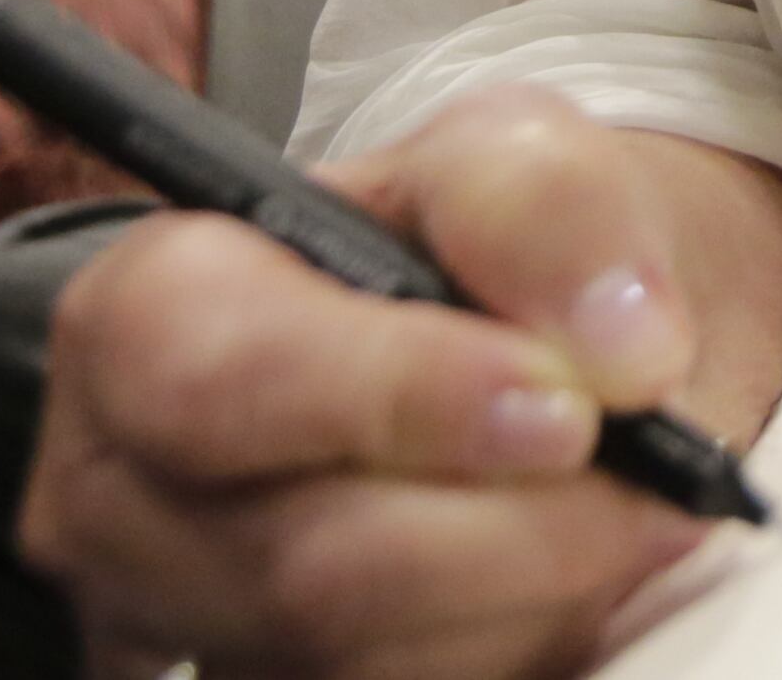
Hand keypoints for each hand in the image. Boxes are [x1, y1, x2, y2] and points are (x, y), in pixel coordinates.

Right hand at [24, 91, 781, 679]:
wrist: (536, 355)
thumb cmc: (480, 247)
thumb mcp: (512, 153)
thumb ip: (547, 204)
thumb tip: (621, 348)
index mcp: (149, 315)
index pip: (225, 379)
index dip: (399, 399)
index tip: (565, 408)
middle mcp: (132, 490)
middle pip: (307, 561)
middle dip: (513, 526)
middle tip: (649, 477)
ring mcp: (196, 620)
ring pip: (378, 656)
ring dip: (543, 588)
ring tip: (634, 504)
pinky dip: (533, 636)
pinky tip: (582, 566)